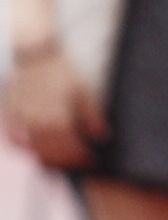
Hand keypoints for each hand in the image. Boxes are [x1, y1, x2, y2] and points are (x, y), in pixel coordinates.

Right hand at [4, 38, 105, 170]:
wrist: (37, 56)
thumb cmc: (62, 72)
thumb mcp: (83, 91)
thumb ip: (92, 116)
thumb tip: (102, 137)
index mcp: (57, 119)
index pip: (70, 147)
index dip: (81, 157)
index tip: (91, 160)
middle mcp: (37, 124)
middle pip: (51, 152)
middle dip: (66, 161)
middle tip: (78, 163)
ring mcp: (22, 121)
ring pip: (32, 149)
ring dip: (46, 158)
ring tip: (60, 162)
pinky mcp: (11, 116)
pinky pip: (15, 139)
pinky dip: (24, 148)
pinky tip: (32, 151)